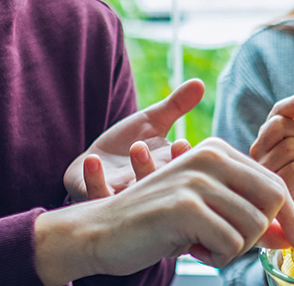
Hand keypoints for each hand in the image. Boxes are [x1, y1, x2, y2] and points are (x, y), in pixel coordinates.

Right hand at [35, 138, 293, 285]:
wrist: (100, 232)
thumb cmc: (157, 225)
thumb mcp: (209, 215)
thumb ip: (250, 220)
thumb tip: (293, 238)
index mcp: (217, 151)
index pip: (275, 182)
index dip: (291, 217)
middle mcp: (210, 157)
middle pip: (273, 201)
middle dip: (264, 234)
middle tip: (234, 247)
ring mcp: (197, 180)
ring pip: (254, 226)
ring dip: (235, 249)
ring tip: (205, 247)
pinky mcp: (185, 207)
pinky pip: (230, 243)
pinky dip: (218, 258)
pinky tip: (194, 251)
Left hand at [64, 79, 204, 201]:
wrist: (96, 162)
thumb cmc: (129, 143)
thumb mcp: (153, 121)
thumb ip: (176, 105)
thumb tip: (200, 81)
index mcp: (167, 170)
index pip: (183, 169)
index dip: (184, 160)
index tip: (181, 142)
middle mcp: (150, 187)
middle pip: (162, 185)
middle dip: (160, 165)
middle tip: (153, 145)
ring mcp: (125, 195)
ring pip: (135, 194)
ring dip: (138, 171)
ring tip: (136, 146)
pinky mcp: (98, 196)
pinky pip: (98, 195)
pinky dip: (95, 179)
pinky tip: (94, 159)